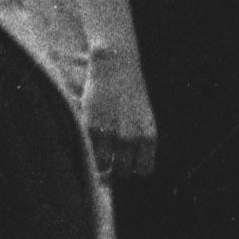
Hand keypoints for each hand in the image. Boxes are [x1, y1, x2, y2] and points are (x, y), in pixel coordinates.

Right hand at [84, 46, 157, 180]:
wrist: (116, 68)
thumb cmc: (130, 91)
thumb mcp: (143, 118)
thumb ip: (139, 140)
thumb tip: (128, 163)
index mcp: (149, 136)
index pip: (143, 169)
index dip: (134, 166)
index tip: (127, 160)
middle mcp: (132, 138)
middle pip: (123, 170)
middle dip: (116, 165)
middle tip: (110, 154)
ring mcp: (111, 134)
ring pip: (104, 165)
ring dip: (100, 160)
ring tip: (99, 148)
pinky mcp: (92, 127)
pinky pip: (90, 150)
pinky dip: (89, 148)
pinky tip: (91, 137)